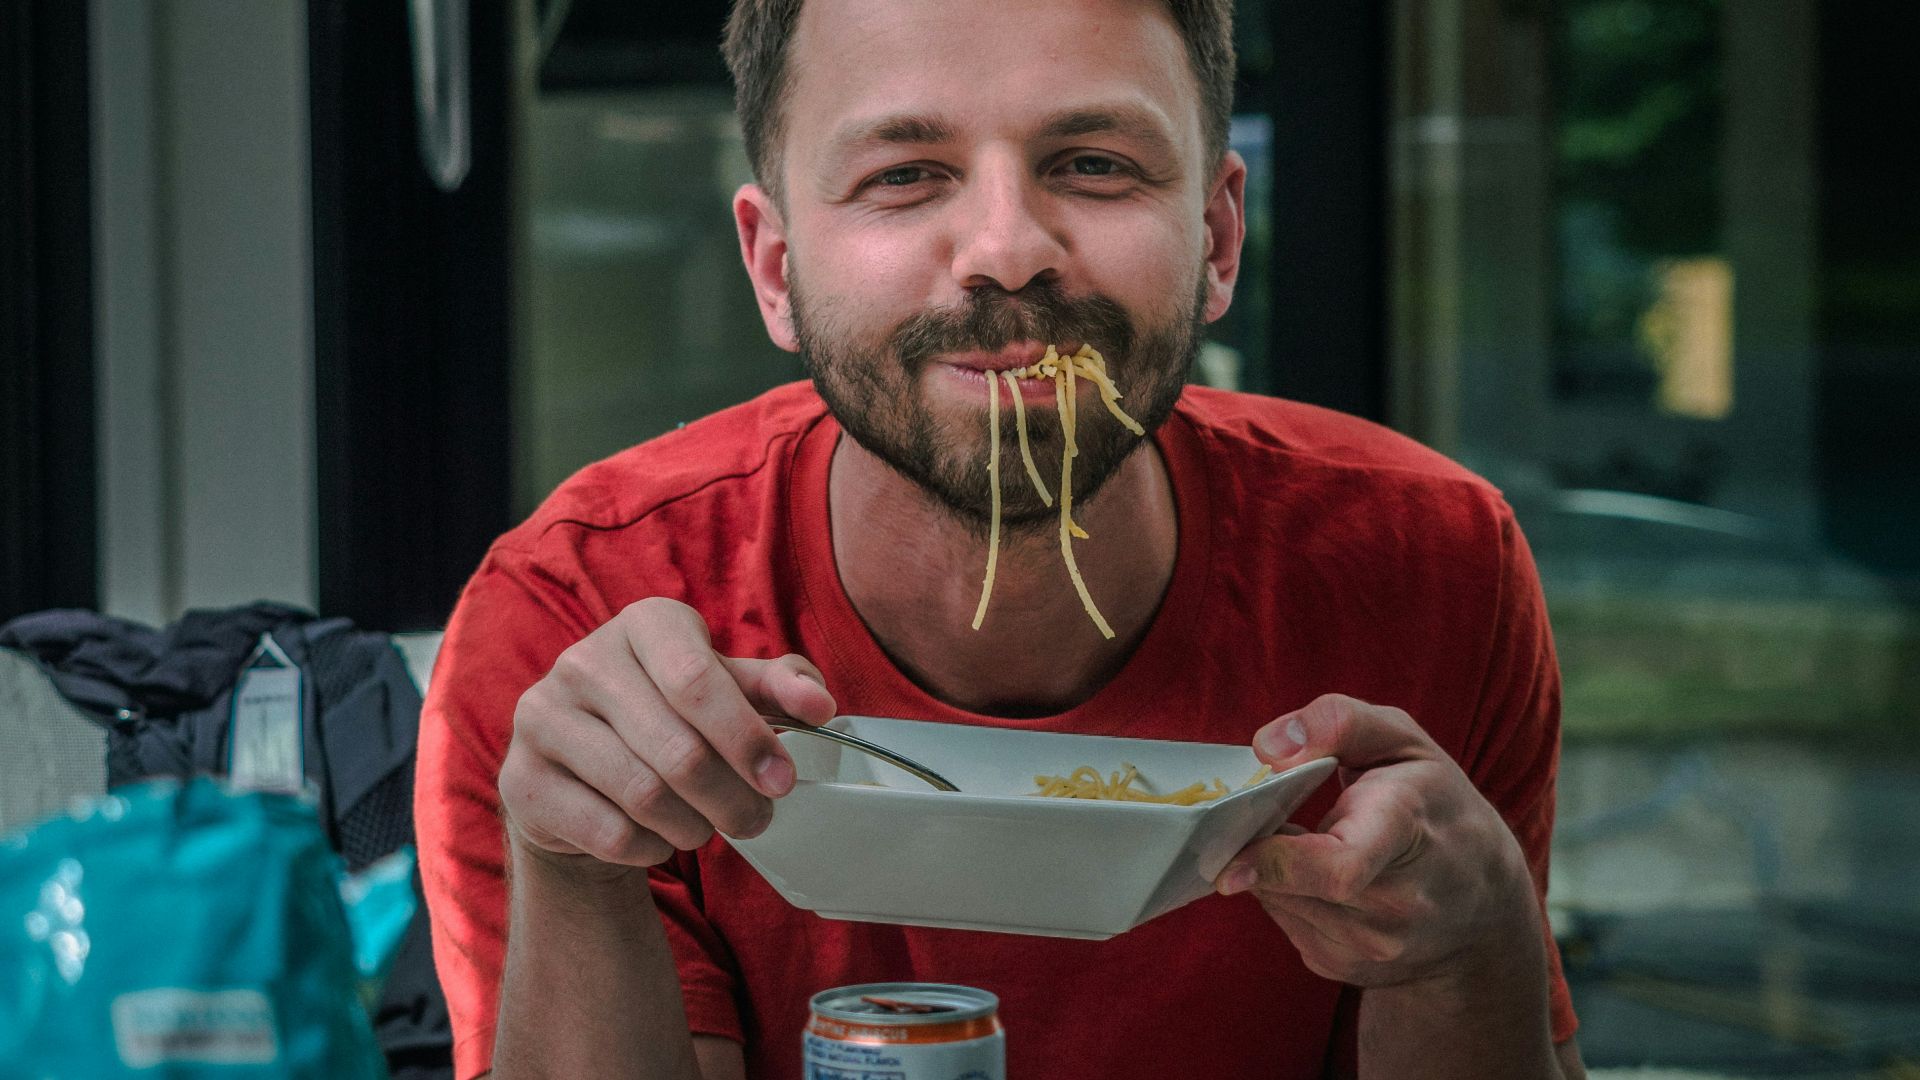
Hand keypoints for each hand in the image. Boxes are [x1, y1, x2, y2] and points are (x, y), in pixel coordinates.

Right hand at [499, 597, 835, 871]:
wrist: (583, 776)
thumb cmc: (671, 721)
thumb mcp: (729, 692)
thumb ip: (779, 690)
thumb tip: (822, 706)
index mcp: (645, 624)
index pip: (697, 680)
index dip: (746, 738)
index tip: (783, 781)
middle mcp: (584, 660)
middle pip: (677, 749)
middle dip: (732, 799)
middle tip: (757, 820)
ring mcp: (542, 718)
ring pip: (643, 796)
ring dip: (693, 826)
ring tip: (708, 828)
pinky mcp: (521, 779)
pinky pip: (608, 832)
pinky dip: (648, 847)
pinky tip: (657, 838)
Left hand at [1216, 694, 1538, 988]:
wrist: (1485, 902)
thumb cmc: (1435, 804)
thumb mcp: (1402, 741)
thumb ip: (1337, 722)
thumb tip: (1266, 747)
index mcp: (1407, 829)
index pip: (1341, 866)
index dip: (1276, 863)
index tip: (1232, 859)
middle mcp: (1397, 901)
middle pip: (1294, 884)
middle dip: (1262, 850)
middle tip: (1265, 818)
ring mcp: (1375, 946)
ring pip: (1279, 901)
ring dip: (1272, 869)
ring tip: (1309, 841)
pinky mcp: (1348, 968)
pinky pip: (1285, 922)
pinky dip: (1286, 893)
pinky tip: (1318, 877)